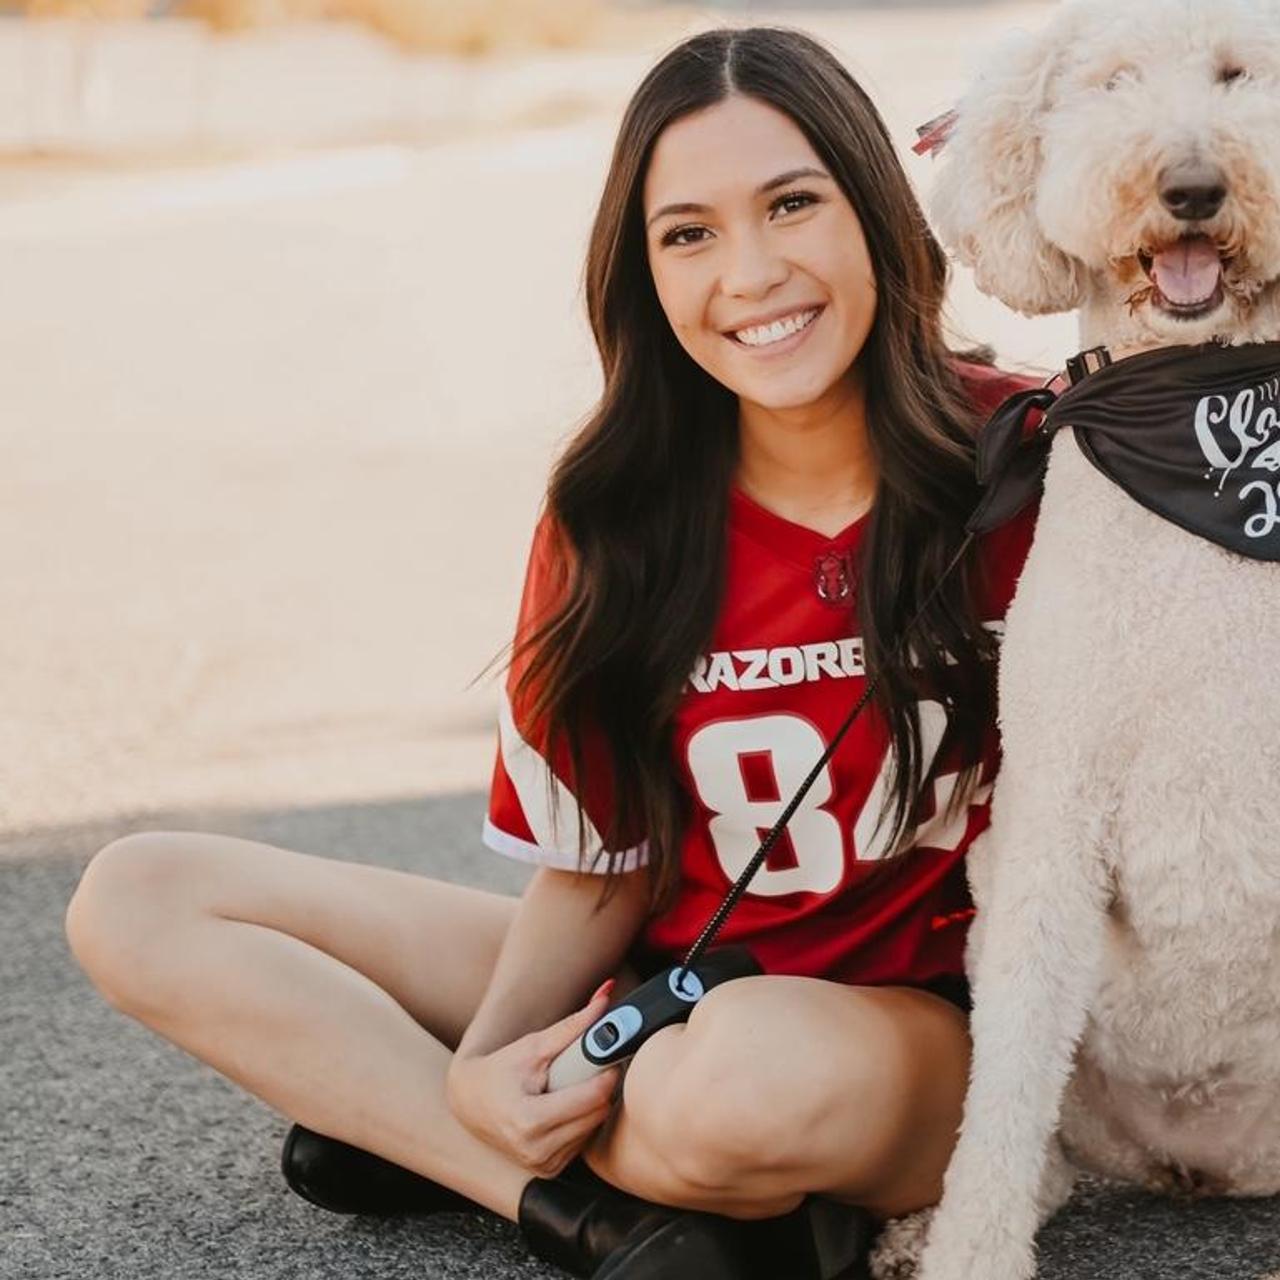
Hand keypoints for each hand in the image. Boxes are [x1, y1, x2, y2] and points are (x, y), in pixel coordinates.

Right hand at [446, 981, 620, 1176]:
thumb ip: (572, 1026)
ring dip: (593, 1107)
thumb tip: (605, 997)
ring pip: (593, 1129)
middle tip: (593, 1069)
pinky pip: (581, 1143)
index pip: (591, 1099)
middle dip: (601, 1089)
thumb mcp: (533, 1046)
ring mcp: (542, 1164)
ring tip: (574, 1087)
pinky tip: (566, 1108)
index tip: (609, 1058)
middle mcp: (536, 1150)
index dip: (606, 1075)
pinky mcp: (547, 1170)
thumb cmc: (499, 1071)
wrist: (468, 1102)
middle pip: (597, 1114)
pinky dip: (581, 1123)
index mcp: (529, 1121)